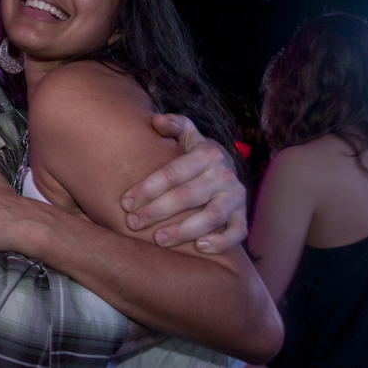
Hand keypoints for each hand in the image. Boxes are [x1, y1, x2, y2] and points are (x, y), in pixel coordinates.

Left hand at [120, 114, 246, 253]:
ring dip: (183, 230)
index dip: (147, 188)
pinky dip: (222, 242)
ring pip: (211, 216)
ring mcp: (236, 196)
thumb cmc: (194, 153)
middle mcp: (225, 174)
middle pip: (187, 196)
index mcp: (208, 153)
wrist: (225, 167)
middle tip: (132, 223)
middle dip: (156, 211)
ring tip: (158, 239)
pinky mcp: (243, 215)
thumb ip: (173, 125)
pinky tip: (199, 247)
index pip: (173, 173)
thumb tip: (157, 121)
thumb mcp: (186, 134)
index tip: (125, 202)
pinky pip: (237, 232)